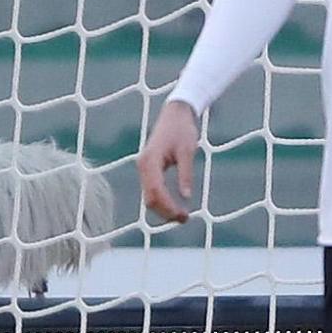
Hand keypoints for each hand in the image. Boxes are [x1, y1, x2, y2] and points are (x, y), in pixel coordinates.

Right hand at [139, 100, 203, 223]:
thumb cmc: (182, 129)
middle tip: (185, 219)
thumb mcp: (187, 151)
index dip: (168, 207)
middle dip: (165, 212)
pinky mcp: (149, 169)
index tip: (184, 215)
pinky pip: (152, 190)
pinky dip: (161, 201)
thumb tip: (187, 197)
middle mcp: (143, 165)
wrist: (176, 113)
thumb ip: (186, 173)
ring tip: (182, 216)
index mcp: (150, 160)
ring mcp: (144, 168)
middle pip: (149, 198)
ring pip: (149, 196)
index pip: (155, 191)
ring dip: (163, 209)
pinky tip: (174, 206)